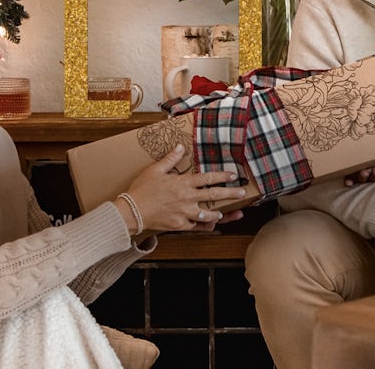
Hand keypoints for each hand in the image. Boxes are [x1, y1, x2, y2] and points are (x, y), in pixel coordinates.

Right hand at [124, 145, 245, 232]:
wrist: (132, 212)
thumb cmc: (141, 190)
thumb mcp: (154, 170)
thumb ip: (170, 159)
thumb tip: (181, 147)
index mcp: (183, 183)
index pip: (207, 178)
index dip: (222, 176)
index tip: (233, 175)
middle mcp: (187, 198)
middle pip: (214, 195)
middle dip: (231, 194)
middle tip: (242, 193)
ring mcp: (185, 213)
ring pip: (208, 214)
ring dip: (220, 213)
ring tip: (229, 213)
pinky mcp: (180, 225)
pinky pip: (197, 227)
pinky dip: (205, 226)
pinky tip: (212, 225)